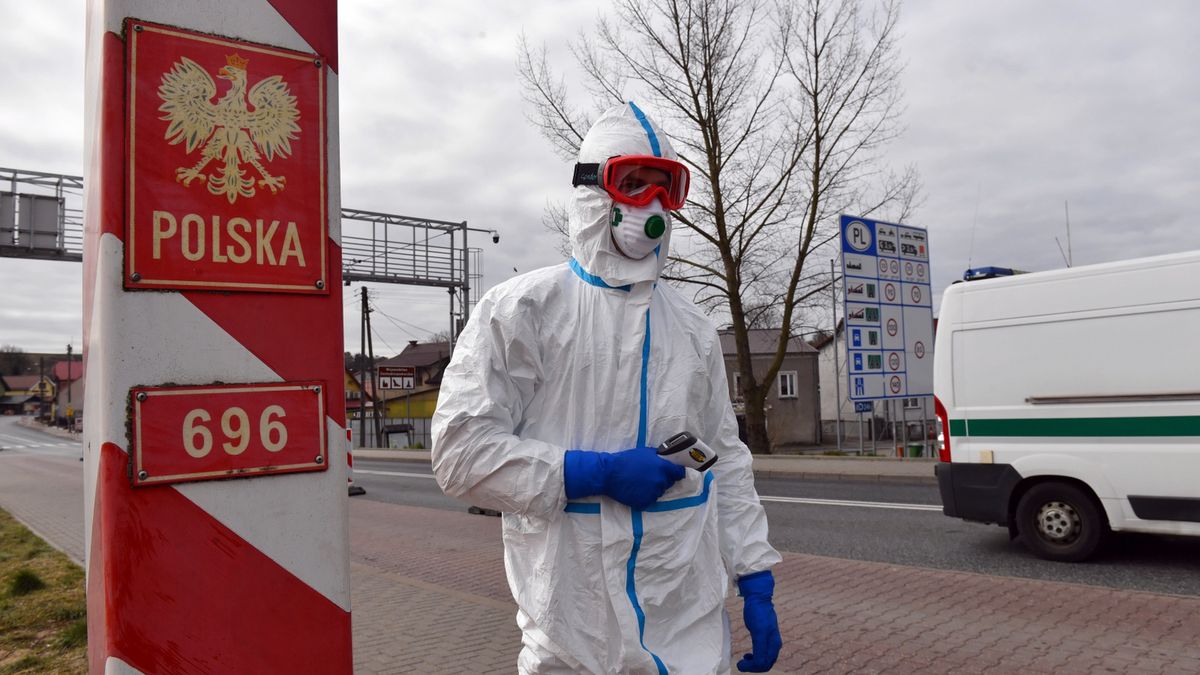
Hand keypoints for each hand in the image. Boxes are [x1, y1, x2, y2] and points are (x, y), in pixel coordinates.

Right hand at [564, 446, 685, 509]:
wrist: (609, 473)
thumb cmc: (626, 460)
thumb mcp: (644, 452)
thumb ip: (658, 457)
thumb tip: (667, 459)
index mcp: (663, 468)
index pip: (679, 473)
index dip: (677, 472)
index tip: (674, 472)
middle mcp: (660, 482)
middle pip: (668, 483)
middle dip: (662, 479)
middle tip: (650, 476)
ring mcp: (653, 493)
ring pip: (658, 492)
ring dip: (653, 488)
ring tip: (640, 483)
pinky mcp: (644, 502)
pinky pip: (649, 500)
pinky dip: (644, 496)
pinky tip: (635, 490)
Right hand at [737, 570, 780, 672]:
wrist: (758, 598)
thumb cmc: (758, 613)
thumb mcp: (761, 631)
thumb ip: (763, 642)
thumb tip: (758, 652)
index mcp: (775, 643)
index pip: (769, 662)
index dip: (757, 668)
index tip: (745, 663)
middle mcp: (774, 643)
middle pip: (766, 665)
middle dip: (753, 668)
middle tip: (742, 665)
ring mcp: (768, 639)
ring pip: (763, 664)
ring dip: (751, 667)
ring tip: (742, 663)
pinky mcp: (761, 634)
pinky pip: (759, 657)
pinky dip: (750, 663)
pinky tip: (743, 660)